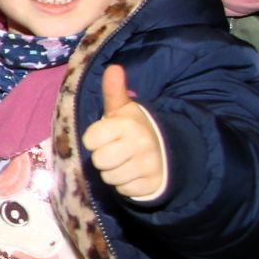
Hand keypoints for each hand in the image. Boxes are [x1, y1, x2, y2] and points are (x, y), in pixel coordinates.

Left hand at [83, 65, 166, 200]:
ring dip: (114, 172)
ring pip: (110, 177)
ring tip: (125, 162)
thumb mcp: (123, 109)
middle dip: (104, 158)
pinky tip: (134, 174)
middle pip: (99, 160)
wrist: (168, 150)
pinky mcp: (150, 184)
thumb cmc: (134, 129)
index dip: (95, 139)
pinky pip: (123, 190)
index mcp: (127, 124)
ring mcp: (147, 165)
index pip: (91, 139)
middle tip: (116, 151)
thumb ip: (114, 91)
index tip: (106, 136)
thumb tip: (113, 67)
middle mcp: (138, 144)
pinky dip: (126, 184)